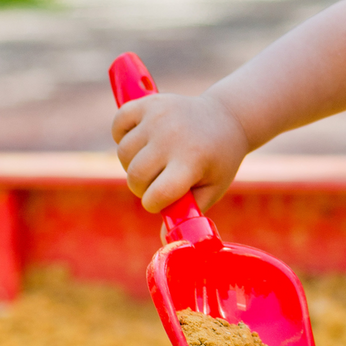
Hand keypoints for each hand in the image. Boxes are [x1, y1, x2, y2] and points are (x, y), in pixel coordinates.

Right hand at [112, 92, 249, 212]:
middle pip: (135, 176)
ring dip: (133, 164)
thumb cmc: (218, 159)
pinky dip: (122, 135)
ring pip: (123, 154)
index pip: (156, 195)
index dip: (155, 204)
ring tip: (153, 161)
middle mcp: (173, 136)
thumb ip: (188, 214)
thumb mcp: (213, 188)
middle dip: (143, 187)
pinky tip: (141, 140)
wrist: (227, 117)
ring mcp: (159, 117)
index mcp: (191, 160)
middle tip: (160, 181)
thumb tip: (165, 242)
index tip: (164, 200)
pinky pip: (118, 123)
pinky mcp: (149, 103)